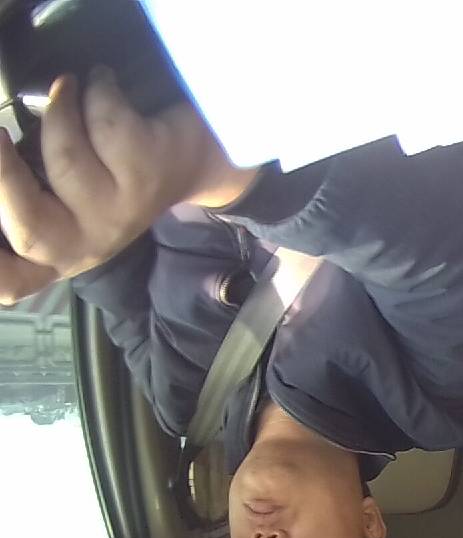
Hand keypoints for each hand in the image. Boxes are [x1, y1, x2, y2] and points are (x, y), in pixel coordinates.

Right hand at [0, 69, 257, 301]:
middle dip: (2, 172)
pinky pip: (107, 123)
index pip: (12, 282)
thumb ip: (23, 192)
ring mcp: (122, 213)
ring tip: (67, 88)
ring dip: (62, 108)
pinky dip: (99, 91)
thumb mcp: (60, 193)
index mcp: (56, 253)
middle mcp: (90, 245)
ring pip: (66, 156)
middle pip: (30, 226)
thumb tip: (0, 148)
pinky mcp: (149, 175)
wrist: (195, 160)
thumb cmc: (110, 172)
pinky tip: (102, 83)